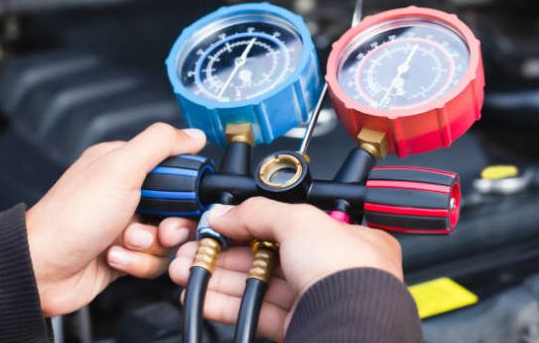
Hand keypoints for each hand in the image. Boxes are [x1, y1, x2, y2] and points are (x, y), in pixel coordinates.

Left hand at [25, 123, 205, 315]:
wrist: (43, 269)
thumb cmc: (71, 218)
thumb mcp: (121, 169)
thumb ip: (160, 144)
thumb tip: (193, 134)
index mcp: (124, 165)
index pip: (176, 170)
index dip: (186, 188)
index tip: (181, 199)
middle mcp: (126, 194)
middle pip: (178, 209)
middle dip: (171, 224)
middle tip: (158, 228)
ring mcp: (126, 226)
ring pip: (169, 239)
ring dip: (150, 245)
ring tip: (125, 242)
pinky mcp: (126, 254)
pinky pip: (154, 261)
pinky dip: (138, 263)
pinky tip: (114, 256)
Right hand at [168, 197, 403, 340]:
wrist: (352, 325)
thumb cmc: (349, 273)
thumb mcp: (300, 221)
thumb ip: (258, 213)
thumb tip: (225, 212)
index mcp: (347, 238)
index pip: (290, 224)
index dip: (251, 222)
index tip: (220, 223)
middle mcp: (334, 269)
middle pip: (269, 256)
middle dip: (225, 252)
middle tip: (196, 248)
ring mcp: (316, 300)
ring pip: (259, 285)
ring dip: (220, 278)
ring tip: (186, 270)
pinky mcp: (299, 326)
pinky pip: (257, 313)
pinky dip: (227, 305)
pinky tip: (204, 297)